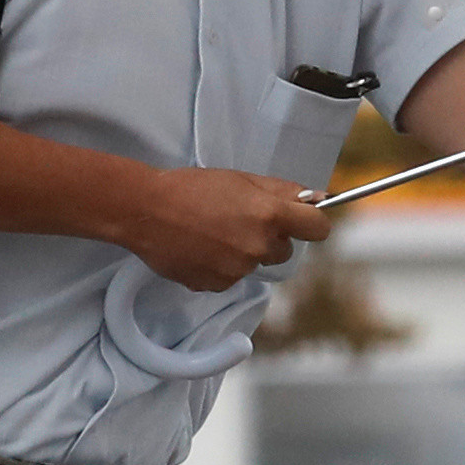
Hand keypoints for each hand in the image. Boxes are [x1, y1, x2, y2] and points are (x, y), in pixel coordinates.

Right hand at [124, 166, 338, 293]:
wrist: (146, 211)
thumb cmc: (191, 188)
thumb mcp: (241, 179)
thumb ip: (281, 190)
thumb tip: (317, 199)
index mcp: (269, 214)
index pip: (318, 228)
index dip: (311, 223)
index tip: (302, 221)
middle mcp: (258, 245)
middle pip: (284, 250)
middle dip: (269, 238)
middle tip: (240, 221)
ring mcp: (238, 269)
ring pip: (255, 264)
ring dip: (242, 252)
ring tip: (212, 232)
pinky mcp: (217, 285)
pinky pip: (231, 278)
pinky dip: (220, 266)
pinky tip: (200, 248)